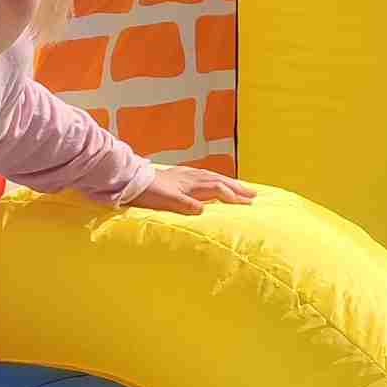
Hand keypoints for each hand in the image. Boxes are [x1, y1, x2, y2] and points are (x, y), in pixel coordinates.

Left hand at [127, 165, 256, 214]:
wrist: (132, 180)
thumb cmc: (149, 192)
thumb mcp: (167, 201)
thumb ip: (185, 205)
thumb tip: (203, 211)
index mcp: (192, 184)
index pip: (218, 189)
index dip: (233, 197)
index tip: (248, 204)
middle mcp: (192, 177)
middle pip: (220, 181)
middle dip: (237, 188)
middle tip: (254, 194)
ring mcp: (186, 175)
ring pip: (213, 177)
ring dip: (229, 183)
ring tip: (241, 188)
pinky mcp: (180, 175)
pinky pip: (205, 175)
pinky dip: (215, 179)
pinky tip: (215, 180)